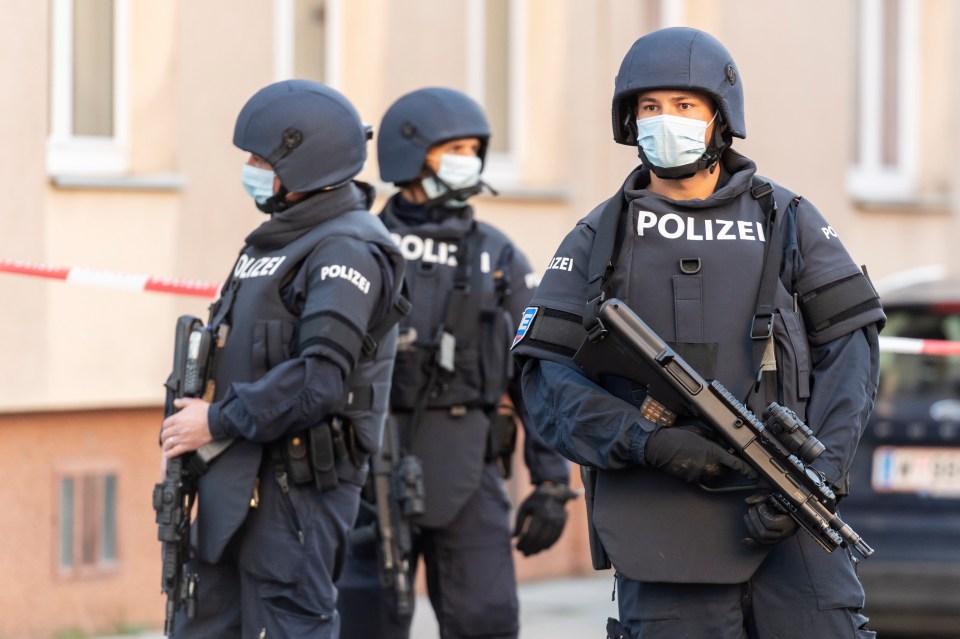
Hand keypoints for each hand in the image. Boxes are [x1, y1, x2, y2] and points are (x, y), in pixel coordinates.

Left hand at [160, 397, 212, 458]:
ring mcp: (182, 438)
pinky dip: (170, 454)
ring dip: (166, 445)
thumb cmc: (206, 412)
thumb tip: (176, 402)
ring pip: (168, 443)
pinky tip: (168, 454)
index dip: (166, 426)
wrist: (215, 422)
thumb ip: (183, 402)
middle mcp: (177, 429)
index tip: (167, 428)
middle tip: (165, 438)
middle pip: (165, 434)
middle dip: (164, 436)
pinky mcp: (187, 445)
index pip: (165, 424)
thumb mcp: (193, 403)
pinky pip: (175, 451)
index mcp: (177, 418)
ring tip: (166, 446)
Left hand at [513, 483, 579, 555]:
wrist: (554, 492)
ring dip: (538, 550)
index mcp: (539, 512)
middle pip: (539, 540)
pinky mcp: (563, 524)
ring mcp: (558, 522)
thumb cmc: (535, 501)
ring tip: (530, 553)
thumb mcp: (524, 507)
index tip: (517, 547)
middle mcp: (550, 518)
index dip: (523, 543)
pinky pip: (555, 539)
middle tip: (523, 553)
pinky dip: (548, 546)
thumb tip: (513, 538)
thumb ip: (518, 522)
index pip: (530, 534)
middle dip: (530, 548)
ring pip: (548, 541)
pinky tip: (541, 549)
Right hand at [643, 426, 757, 484]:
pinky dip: (701, 473)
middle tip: (715, 457)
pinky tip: (692, 463)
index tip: (753, 474)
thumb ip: (715, 438)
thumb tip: (726, 443)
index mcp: (712, 451)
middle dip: (724, 466)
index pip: (736, 464)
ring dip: (713, 470)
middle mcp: (708, 465)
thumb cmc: (677, 437)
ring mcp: (699, 474)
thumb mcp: (699, 432)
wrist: (658, 447)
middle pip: (725, 471)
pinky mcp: (691, 479)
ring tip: (702, 460)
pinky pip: (702, 478)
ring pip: (714, 476)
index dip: (747, 470)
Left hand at [743, 492, 797, 545]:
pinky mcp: (776, 540)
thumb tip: (747, 501)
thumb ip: (761, 497)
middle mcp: (785, 533)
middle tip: (751, 509)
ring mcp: (781, 538)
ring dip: (751, 528)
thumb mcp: (776, 495)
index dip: (762, 514)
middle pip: (764, 533)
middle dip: (754, 520)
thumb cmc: (786, 501)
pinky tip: (745, 540)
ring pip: (763, 540)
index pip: (770, 523)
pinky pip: (763, 545)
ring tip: (748, 516)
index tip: (761, 505)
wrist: (795, 508)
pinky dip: (753, 542)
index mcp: (789, 522)